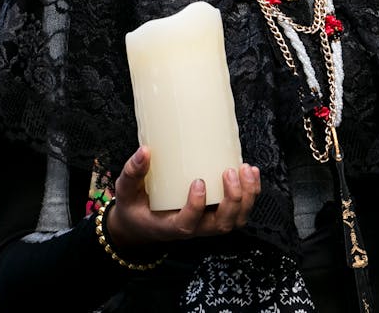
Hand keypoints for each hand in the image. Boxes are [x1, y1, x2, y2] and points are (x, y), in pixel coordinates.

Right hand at [107, 146, 260, 249]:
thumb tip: (145, 151)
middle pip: (220, 225)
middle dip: (231, 200)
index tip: (199, 182)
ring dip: (246, 197)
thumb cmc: (135, 205)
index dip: (196, 207)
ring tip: (247, 170)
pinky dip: (250, 194)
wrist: (142, 222)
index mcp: (170, 226)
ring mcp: (207, 222)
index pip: (187, 224)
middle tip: (229, 172)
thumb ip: (133, 172)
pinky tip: (251, 172)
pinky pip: (239, 211)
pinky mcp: (215, 213)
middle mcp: (193, 228)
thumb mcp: (127, 190)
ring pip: (235, 220)